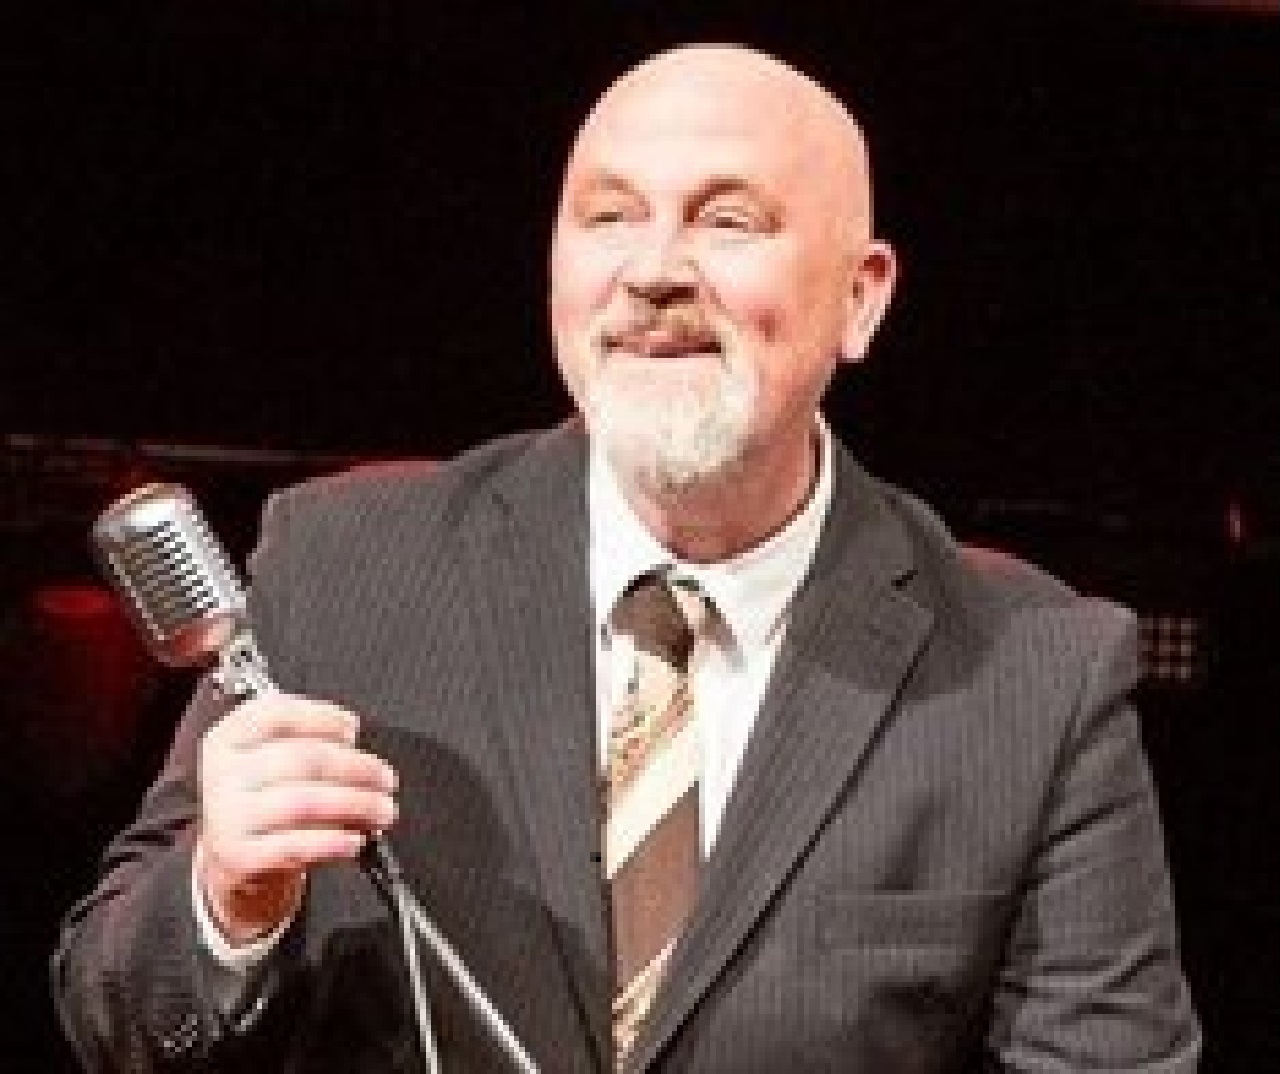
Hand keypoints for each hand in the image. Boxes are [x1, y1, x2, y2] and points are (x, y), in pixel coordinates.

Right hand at [195, 693, 397, 945]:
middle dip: (357, 768)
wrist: (233, 852)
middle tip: (386, 779)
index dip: (323, 718)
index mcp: (230, 736)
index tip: (352, 730)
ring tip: (383, 810)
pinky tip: (356, 840)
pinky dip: (334, 842)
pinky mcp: (240, 857)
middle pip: (302, 759)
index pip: (276, 714)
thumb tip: (360, 755)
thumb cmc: (266, 793)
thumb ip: (311, 740)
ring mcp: (228, 816)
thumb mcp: (272, 755)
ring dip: (357, 805)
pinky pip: (297, 846)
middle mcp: (223, 773)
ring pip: (304, 802)